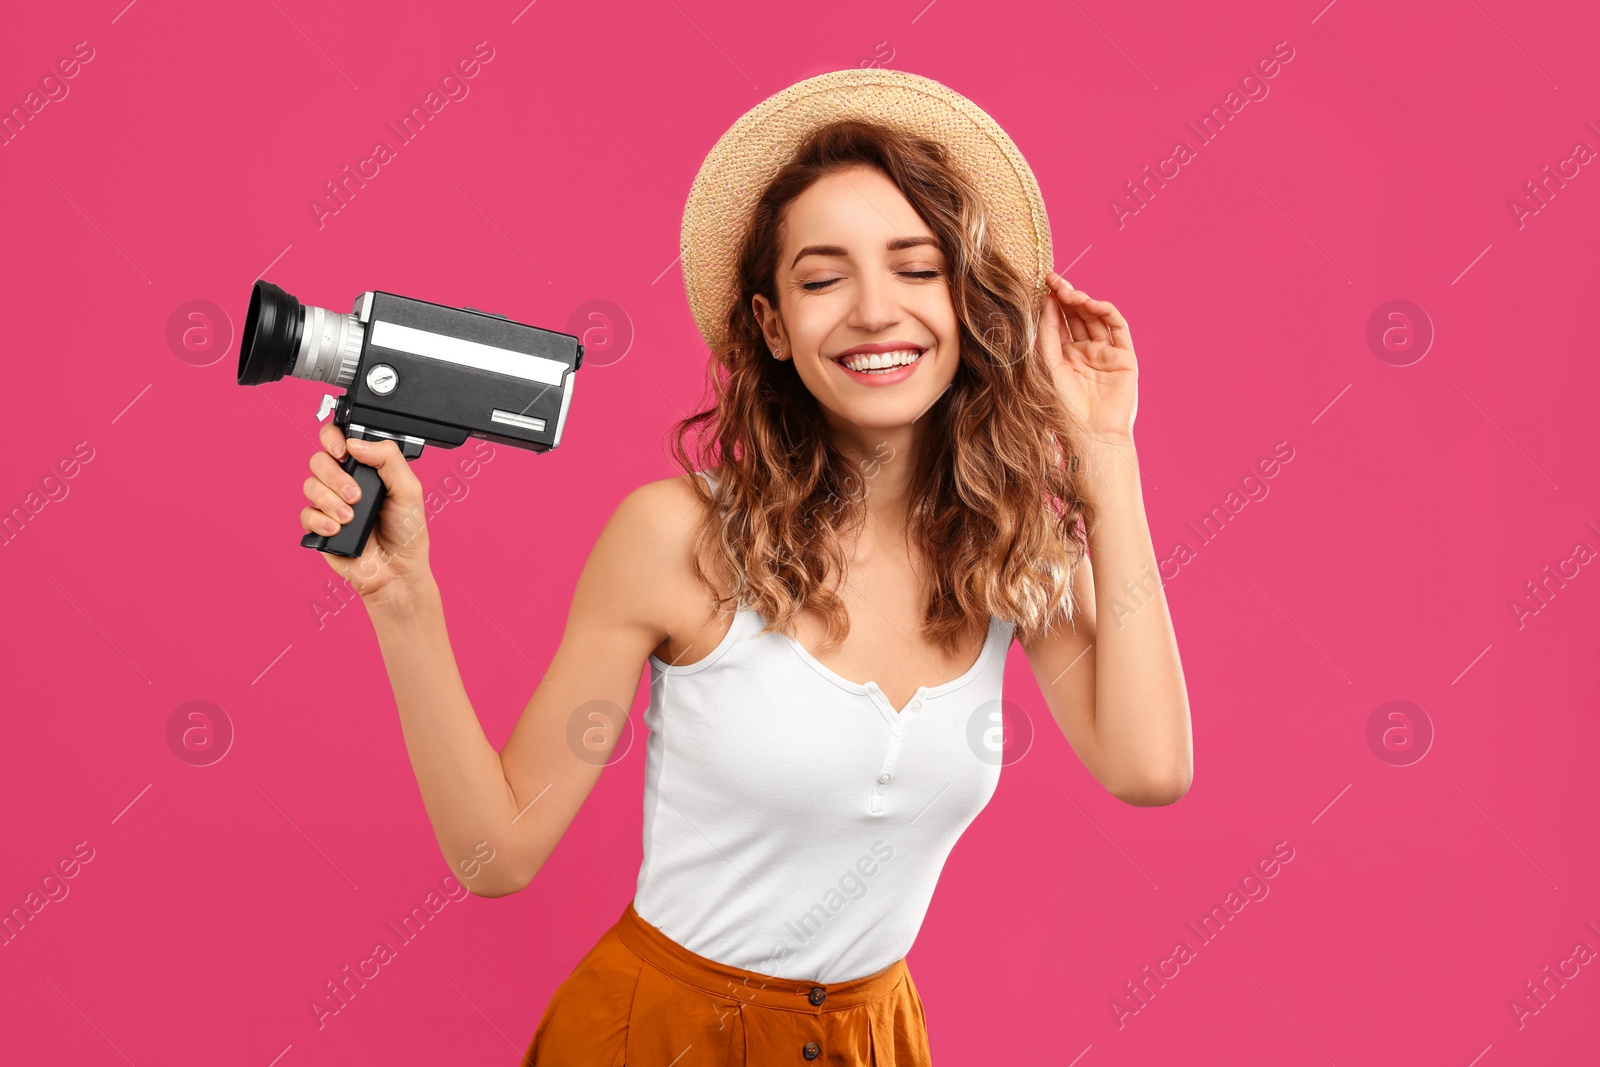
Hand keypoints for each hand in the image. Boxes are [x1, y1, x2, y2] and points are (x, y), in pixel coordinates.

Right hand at [302, 421, 431, 603]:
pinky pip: (305, 514)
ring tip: (351, 516)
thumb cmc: (407, 531)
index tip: (342, 451)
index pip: (338, 439)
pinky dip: (320, 520)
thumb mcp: (409, 489)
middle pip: (319, 460)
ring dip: (330, 500)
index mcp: (365, 467)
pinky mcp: (319, 527)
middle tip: (356, 495)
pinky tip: (338, 528)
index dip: (332, 438)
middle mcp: (343, 482)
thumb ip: (388, 459)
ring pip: (309, 485)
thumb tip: (356, 443)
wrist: (398, 570)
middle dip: (335, 476)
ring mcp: (329, 504)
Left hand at [1038, 271, 1137, 440]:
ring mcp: (1106, 353)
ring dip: (1084, 302)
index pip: (1060, 321)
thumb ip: (1048, 333)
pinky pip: (1117, 328)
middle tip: (1056, 281)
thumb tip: (1046, 301)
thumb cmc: (1065, 406)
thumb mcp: (1049, 364)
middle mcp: (1086, 352)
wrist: (1090, 433)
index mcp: (1065, 356)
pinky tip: (1092, 304)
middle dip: (1067, 296)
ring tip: (1070, 293)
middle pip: (1077, 316)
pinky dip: (1106, 312)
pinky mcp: (1125, 357)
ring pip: (1096, 318)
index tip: (1044, 283)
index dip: (1053, 301)